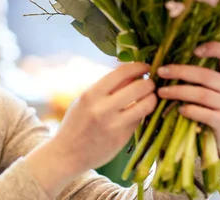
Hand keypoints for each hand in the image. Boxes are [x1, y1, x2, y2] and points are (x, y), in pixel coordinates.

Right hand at [26, 63, 156, 196]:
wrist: (67, 153)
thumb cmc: (76, 122)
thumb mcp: (85, 100)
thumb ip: (107, 88)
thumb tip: (132, 73)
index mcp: (91, 94)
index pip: (121, 73)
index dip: (138, 67)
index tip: (145, 66)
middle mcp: (102, 108)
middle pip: (139, 87)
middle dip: (149, 83)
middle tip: (150, 83)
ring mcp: (114, 124)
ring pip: (146, 105)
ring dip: (152, 98)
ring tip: (151, 97)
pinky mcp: (122, 138)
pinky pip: (140, 119)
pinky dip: (143, 113)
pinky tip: (140, 111)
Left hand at [156, 41, 219, 164]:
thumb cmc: (212, 108)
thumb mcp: (212, 89)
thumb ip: (198, 76)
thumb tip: (165, 62)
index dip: (214, 47)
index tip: (194, 50)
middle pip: (205, 74)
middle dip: (179, 71)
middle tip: (160, 72)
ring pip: (201, 94)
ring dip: (177, 91)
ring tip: (161, 92)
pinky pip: (204, 113)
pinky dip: (189, 110)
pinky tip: (178, 110)